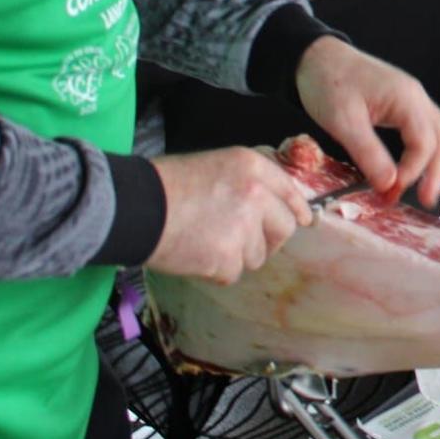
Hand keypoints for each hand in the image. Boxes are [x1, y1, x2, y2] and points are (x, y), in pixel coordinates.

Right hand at [146, 147, 313, 284]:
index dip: (297, 209)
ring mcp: (245, 227)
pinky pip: (233, 272)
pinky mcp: (228, 257)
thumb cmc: (166, 185)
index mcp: (253, 167)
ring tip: (206, 242)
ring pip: (258, 254)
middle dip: (269, 239)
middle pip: (284, 228)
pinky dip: (216, 270)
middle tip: (245, 242)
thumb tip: (269, 206)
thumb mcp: (215, 166)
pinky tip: (196, 254)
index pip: (290, 191)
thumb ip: (246, 183)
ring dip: (237, 255)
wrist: (136, 208)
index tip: (303, 220)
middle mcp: (257, 195)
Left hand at [295, 36, 439, 208]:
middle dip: (439, 172)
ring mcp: (414, 99)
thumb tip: (389, 184)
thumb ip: (368, 153)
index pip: (424, 143)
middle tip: (430, 201)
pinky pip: (437, 119)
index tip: (394, 190)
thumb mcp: (342, 121)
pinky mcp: (406, 102)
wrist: (317, 56)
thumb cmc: (328, 82)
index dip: (413, 171)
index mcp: (405, 100)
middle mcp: (417, 99)